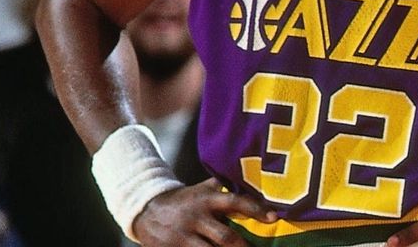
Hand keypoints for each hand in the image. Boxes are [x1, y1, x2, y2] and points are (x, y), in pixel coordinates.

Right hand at [132, 177, 275, 246]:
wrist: (145, 210)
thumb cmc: (184, 200)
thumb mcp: (201, 189)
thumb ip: (223, 186)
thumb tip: (252, 177)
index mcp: (207, 200)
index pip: (235, 201)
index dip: (255, 209)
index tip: (273, 217)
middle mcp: (197, 217)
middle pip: (225, 236)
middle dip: (243, 246)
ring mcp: (184, 236)